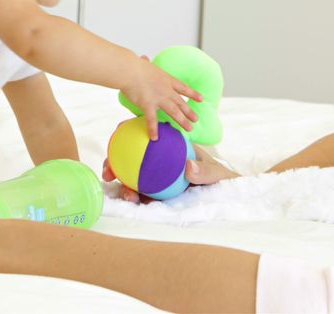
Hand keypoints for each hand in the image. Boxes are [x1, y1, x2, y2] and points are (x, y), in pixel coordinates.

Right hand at [101, 145, 239, 203]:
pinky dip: (135, 197)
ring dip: (123, 184)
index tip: (117, 134)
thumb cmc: (220, 176)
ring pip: (132, 178)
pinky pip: (143, 195)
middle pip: (130, 157)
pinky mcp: (157, 194)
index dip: (127, 132)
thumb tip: (189, 168)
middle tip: (108, 172)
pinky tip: (134, 201)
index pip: (145, 135)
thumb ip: (204, 171)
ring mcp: (155, 178)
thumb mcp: (215, 172)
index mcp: (168, 147)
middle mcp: (158, 160)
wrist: (224, 194)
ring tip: (126, 194)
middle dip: (114, 163)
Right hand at [120, 56, 201, 140]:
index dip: (193, 93)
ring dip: (182, 121)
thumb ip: (145, 62)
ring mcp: (158, 98)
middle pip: (181, 102)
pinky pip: (152, 120)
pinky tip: (155, 138)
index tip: (201, 98)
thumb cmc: (133, 65)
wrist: (129, 70)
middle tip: (196, 119)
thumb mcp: (144, 63)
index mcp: (166, 79)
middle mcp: (165, 89)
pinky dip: (153, 129)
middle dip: (189, 111)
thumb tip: (143, 58)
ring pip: (174, 111)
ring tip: (189, 129)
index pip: (183, 87)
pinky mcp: (148, 105)